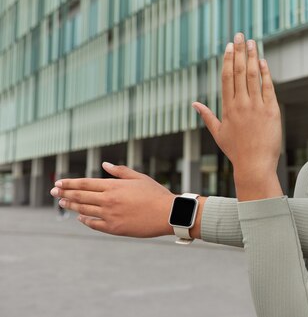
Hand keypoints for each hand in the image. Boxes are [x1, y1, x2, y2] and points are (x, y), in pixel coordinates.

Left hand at [50, 162, 175, 236]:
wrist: (168, 214)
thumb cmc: (155, 193)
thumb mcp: (139, 178)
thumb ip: (120, 171)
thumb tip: (104, 164)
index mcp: (114, 186)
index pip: (85, 183)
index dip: (70, 183)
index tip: (59, 183)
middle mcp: (108, 200)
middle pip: (80, 196)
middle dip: (65, 193)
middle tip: (54, 192)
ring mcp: (110, 215)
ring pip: (84, 210)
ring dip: (72, 206)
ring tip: (63, 202)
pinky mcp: (114, 228)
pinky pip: (94, 224)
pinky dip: (85, 220)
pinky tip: (80, 217)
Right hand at [193, 33, 282, 200]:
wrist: (255, 165)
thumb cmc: (236, 151)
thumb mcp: (218, 133)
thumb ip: (207, 116)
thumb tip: (194, 104)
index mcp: (228, 108)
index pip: (227, 78)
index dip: (228, 60)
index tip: (229, 46)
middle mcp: (241, 104)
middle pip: (240, 72)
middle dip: (240, 51)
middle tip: (240, 35)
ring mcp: (257, 107)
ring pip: (254, 76)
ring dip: (252, 57)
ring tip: (253, 42)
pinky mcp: (272, 111)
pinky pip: (268, 88)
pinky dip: (265, 73)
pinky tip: (263, 61)